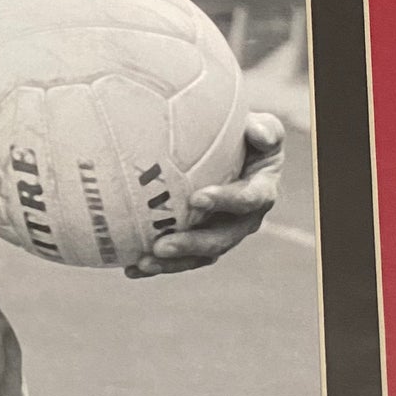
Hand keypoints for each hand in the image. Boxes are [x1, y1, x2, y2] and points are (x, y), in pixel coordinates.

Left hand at [125, 112, 284, 278]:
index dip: (225, 201)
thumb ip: (264, 129)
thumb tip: (257, 133)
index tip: (196, 199)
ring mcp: (224, 233)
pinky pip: (183, 258)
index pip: (248, 199)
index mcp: (262, 190)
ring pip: (201, 255)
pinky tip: (131, 269)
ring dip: (173, 262)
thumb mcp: (262, 127)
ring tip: (143, 262)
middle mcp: (246, 219)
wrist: (231, 150)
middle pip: (221, 238)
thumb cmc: (244, 134)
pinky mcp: (203, 241)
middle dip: (192, 244)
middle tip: (161, 245)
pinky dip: (159, 266)